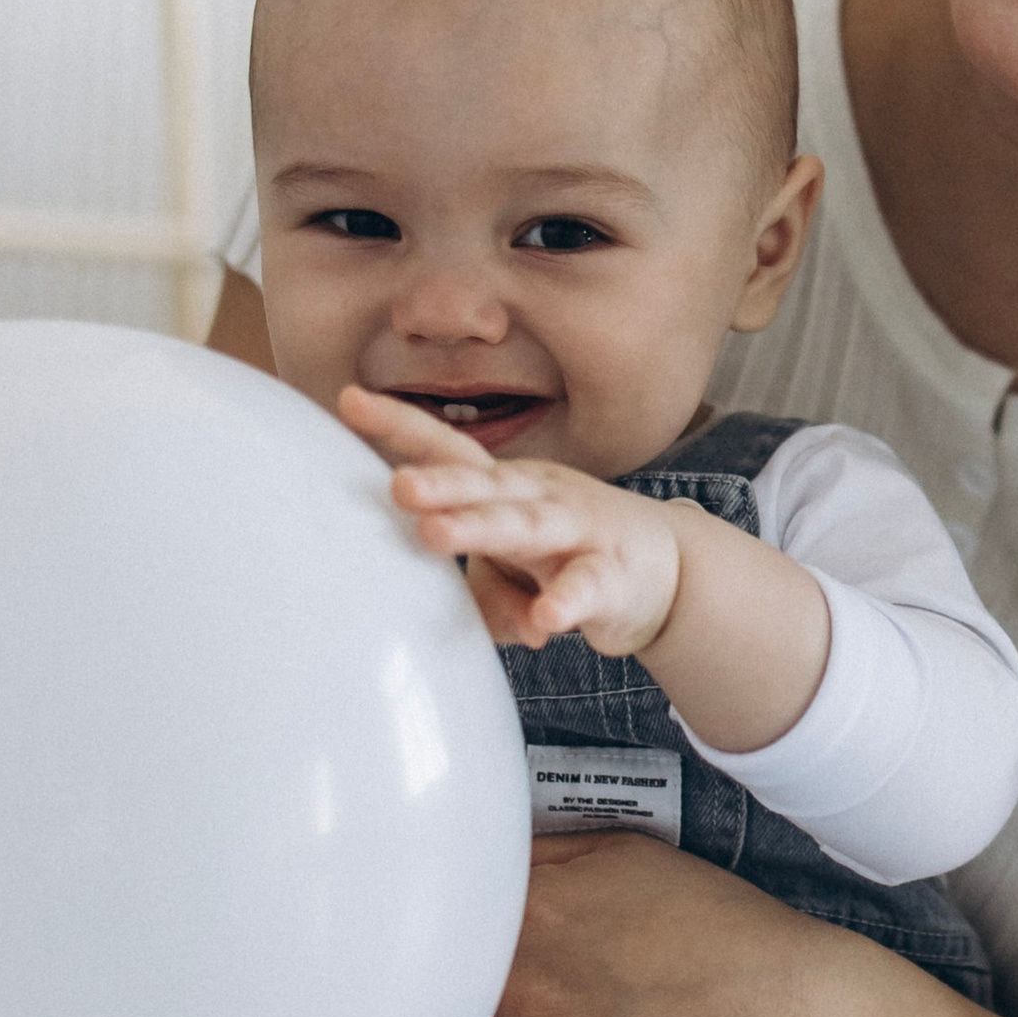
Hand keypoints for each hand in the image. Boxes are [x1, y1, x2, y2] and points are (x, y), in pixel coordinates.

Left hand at [340, 386, 683, 655]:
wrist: (670, 572)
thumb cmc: (570, 560)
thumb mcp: (508, 575)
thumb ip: (467, 588)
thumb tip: (426, 607)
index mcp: (508, 485)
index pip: (448, 448)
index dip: (400, 425)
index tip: (347, 399)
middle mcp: (540, 496)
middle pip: (483, 484)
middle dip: (439, 483)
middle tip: (397, 486)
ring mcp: (579, 531)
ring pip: (526, 526)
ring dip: (480, 528)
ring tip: (436, 535)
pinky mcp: (612, 577)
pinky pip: (585, 588)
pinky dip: (565, 602)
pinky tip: (545, 617)